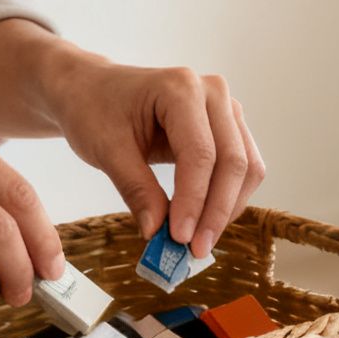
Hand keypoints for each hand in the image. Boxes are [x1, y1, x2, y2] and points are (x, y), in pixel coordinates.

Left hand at [47, 59, 264, 258]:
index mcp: (180, 88)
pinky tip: (203, 222)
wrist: (93, 90)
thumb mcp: (106, 150)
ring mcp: (224, 109)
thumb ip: (135, 189)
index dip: (194, 200)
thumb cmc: (94, 110)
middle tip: (195, 250)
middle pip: (233, 161)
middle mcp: (212, 93)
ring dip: (226, 209)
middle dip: (216, 211)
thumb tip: (157, 232)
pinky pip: (240, 168)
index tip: (179, 237)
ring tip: (198, 242)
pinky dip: (226, 199)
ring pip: (245, 167)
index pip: (200, 153)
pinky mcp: (226, 127)